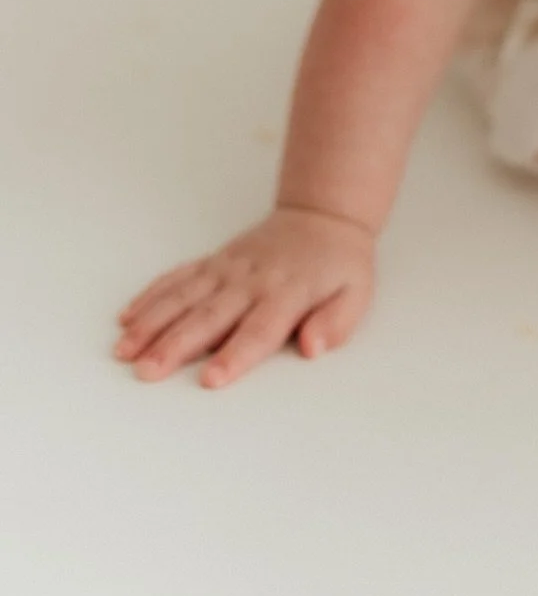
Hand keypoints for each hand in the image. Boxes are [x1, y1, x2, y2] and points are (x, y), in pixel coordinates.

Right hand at [112, 204, 375, 386]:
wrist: (322, 216)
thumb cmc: (339, 266)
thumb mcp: (356, 294)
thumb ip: (336, 322)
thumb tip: (312, 348)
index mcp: (288, 293)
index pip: (260, 329)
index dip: (235, 355)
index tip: (210, 379)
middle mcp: (252, 281)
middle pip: (210, 317)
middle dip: (176, 345)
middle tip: (146, 372)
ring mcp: (228, 268)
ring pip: (184, 296)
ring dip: (152, 323)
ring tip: (124, 350)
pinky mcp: (214, 261)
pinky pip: (178, 277)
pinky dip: (152, 295)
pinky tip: (128, 317)